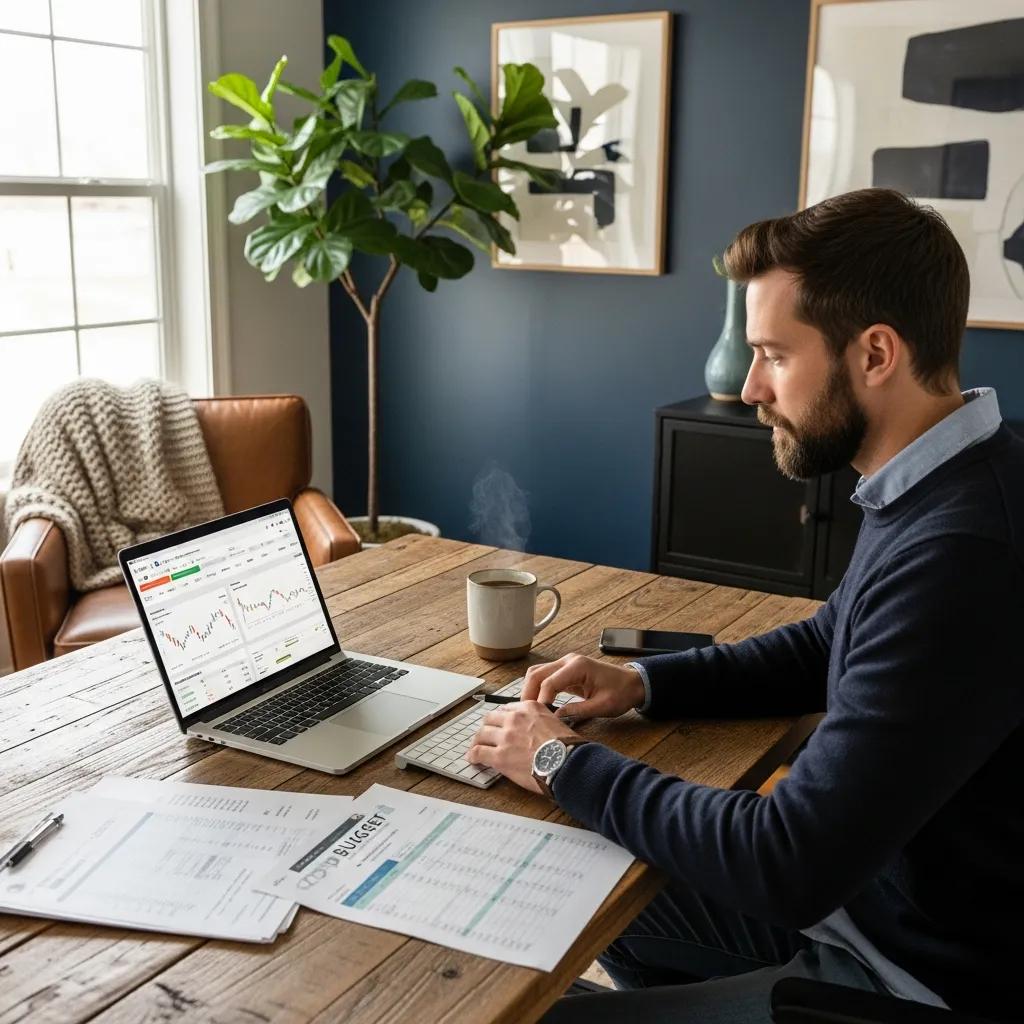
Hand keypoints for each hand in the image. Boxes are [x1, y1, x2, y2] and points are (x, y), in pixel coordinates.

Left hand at [467, 702, 579, 792]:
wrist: (567, 763)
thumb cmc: (567, 747)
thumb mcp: (556, 723)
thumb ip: (542, 721)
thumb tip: (537, 730)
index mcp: (529, 708)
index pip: (507, 709)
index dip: (502, 719)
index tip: (500, 724)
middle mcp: (514, 718)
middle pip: (490, 718)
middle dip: (487, 727)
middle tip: (486, 735)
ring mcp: (505, 737)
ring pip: (481, 734)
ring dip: (478, 741)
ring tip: (476, 747)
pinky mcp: (499, 756)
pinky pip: (478, 752)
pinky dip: (473, 755)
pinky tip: (472, 758)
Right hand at [520, 653, 645, 720]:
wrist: (633, 683)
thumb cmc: (621, 693)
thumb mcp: (602, 706)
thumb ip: (578, 711)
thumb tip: (554, 718)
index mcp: (578, 667)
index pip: (549, 682)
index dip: (541, 700)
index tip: (538, 717)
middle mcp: (568, 661)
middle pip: (536, 673)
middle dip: (528, 694)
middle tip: (525, 714)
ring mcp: (565, 664)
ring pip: (537, 673)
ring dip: (530, 690)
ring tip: (529, 710)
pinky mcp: (565, 671)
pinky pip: (545, 677)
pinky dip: (537, 689)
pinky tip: (537, 704)